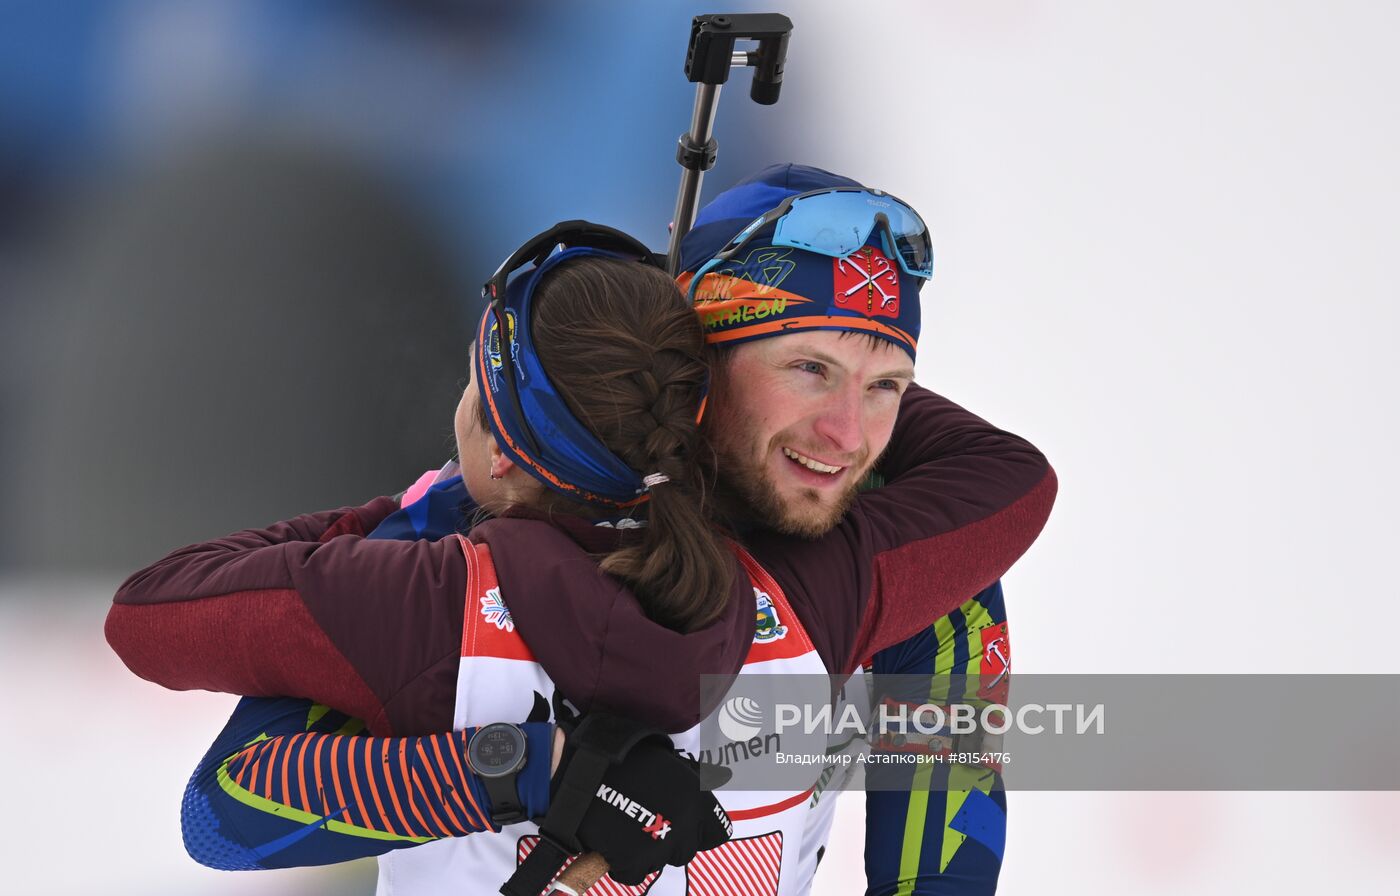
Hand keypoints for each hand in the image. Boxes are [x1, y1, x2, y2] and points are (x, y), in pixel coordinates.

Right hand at [552, 719, 731, 885]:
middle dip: (667, 842)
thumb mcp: (665, 763)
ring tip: (624, 828)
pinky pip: (632, 874)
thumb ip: (685, 787)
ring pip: (659, 863)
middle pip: (685, 850)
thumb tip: (696, 807)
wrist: (580, 769)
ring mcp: (661, 844)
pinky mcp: (634, 861)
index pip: (717, 831)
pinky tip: (610, 841)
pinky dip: (621, 865)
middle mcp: (685, 822)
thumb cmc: (619, 760)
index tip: (682, 828)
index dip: (698, 830)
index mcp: (696, 797)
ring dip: (644, 854)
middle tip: (643, 824)